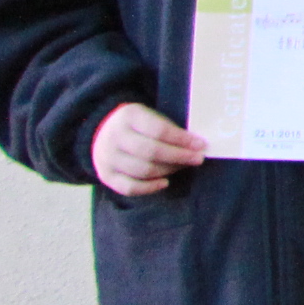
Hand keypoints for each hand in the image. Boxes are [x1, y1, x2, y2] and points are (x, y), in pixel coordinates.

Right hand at [91, 102, 205, 197]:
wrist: (102, 132)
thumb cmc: (138, 125)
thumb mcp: (151, 116)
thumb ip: (169, 129)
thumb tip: (196, 146)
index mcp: (129, 116)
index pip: (159, 130)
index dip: (182, 139)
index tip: (201, 145)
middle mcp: (115, 137)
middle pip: (150, 152)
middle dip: (179, 156)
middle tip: (198, 159)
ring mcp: (107, 158)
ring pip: (142, 170)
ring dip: (168, 171)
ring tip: (183, 166)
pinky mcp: (105, 176)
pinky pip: (129, 187)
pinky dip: (149, 188)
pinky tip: (165, 182)